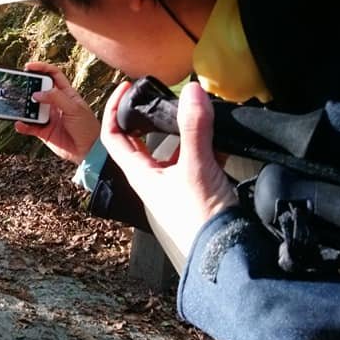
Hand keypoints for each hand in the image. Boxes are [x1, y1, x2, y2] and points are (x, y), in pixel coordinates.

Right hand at [14, 62, 99, 163]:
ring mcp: (48, 117)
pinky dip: (23, 125)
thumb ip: (56, 98)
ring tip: (19, 105)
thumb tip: (37, 93)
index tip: (29, 67)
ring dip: (24, 107)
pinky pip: (29, 126)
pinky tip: (19, 123)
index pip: (53, 75)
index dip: (41, 68)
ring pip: (31, 108)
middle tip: (20, 86)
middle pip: (38, 90)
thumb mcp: (74, 109)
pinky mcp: (43, 131)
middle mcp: (55, 104)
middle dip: (28, 87)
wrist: (88, 151)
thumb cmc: (87, 128)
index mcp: (66, 94)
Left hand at [100, 81, 236, 253]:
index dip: (114, 108)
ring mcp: (174, 183)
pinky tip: (223, 134)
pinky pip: (197, 158)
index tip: (127, 87)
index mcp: (139, 173)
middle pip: (141, 138)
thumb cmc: (200, 216)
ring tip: (196, 107)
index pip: (113, 136)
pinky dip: (207, 143)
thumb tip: (191, 91)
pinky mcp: (196, 187)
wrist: (226, 252)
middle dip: (150, 114)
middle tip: (162, 93)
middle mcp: (152, 177)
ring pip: (172, 146)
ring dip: (183, 127)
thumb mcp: (197, 167)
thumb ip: (194, 128)